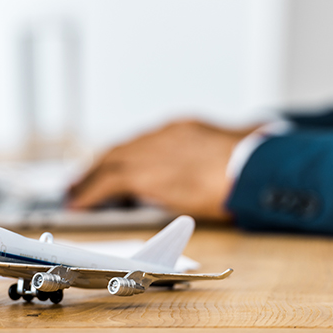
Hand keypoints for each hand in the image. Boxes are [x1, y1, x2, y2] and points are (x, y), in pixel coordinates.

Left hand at [68, 119, 258, 221]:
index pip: (146, 141)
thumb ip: (239, 140)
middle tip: (84, 176)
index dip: (128, 153)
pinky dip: (89, 193)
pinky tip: (79, 204)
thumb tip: (258, 133)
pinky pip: (104, 183)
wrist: (247, 167)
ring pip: (107, 162)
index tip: (117, 162)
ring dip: (88, 177)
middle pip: (122, 148)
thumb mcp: (245, 142)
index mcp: (184, 127)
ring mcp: (149, 151)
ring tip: (74, 191)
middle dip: (101, 163)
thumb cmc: (254, 161)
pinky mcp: (141, 174)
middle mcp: (162, 134)